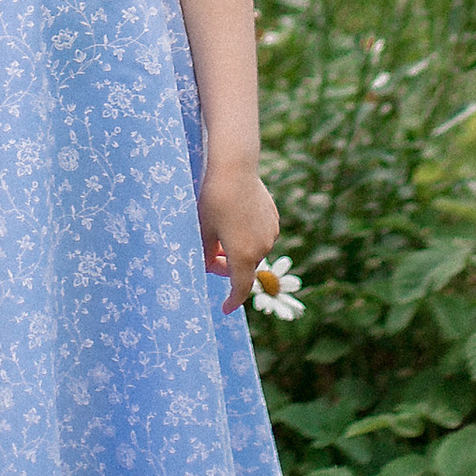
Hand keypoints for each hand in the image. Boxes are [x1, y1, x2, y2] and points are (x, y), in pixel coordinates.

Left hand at [198, 159, 278, 316]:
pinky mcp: (273, 218)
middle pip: (244, 267)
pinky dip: (246, 236)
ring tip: (219, 231)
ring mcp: (270, 232)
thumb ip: (204, 255)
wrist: (234, 167)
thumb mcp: (202, 230)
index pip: (240, 289)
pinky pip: (259, 235)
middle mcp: (261, 247)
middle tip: (209, 255)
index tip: (225, 308)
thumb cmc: (213, 199)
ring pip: (252, 250)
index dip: (232, 301)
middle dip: (226, 266)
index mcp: (243, 255)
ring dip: (237, 249)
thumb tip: (207, 266)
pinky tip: (233, 218)